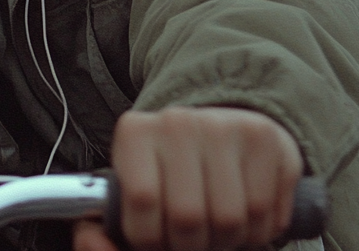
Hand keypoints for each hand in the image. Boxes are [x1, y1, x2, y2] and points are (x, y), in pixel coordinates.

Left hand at [72, 106, 302, 250]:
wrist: (220, 137)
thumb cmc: (168, 177)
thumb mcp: (128, 197)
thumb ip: (102, 232)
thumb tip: (91, 241)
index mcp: (135, 131)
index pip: (141, 200)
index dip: (150, 238)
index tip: (156, 239)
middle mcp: (176, 120)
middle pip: (188, 217)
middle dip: (191, 245)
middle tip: (192, 239)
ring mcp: (222, 125)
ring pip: (231, 220)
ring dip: (228, 242)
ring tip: (217, 229)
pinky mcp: (264, 137)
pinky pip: (267, 213)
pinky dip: (260, 232)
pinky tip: (246, 217)